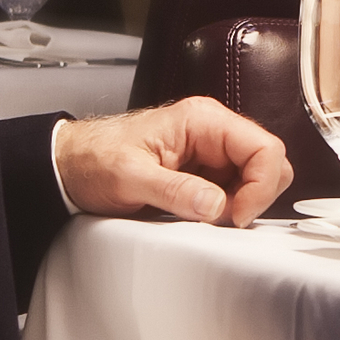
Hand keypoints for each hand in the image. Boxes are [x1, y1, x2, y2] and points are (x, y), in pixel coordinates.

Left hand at [59, 96, 294, 226]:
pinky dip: (229, 209)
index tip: (236, 216)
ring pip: (257, 180)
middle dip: (255, 196)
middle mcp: (213, 132)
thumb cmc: (94, 159)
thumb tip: (215, 204)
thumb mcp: (130, 177)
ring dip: (242, 205)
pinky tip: (203, 216)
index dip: (261, 186)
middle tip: (224, 219)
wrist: (71, 165)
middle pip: (269, 162)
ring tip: (207, 217)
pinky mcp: (206, 173)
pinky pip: (236, 192)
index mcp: (203, 120)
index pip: (264, 148)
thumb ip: (175, 190)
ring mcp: (211, 153)